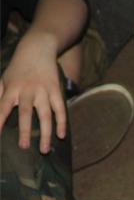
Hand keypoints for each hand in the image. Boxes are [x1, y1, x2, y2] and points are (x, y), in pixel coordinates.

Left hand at [0, 34, 65, 153]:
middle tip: (24, 147)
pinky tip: (61, 135)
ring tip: (44, 149)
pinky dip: (61, 123)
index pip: (2, 108)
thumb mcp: (4, 79)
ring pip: (45, 115)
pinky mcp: (56, 91)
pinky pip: (60, 110)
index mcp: (11, 89)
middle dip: (25, 131)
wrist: (37, 49)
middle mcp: (27, 91)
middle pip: (26, 114)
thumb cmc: (17, 68)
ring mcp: (44, 91)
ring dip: (45, 133)